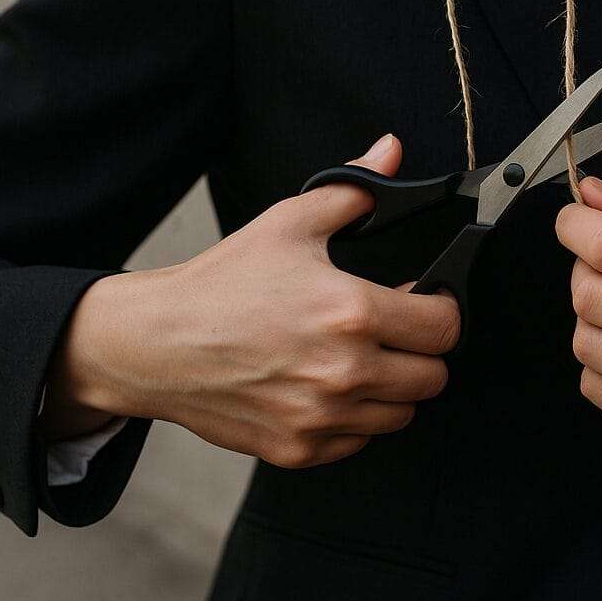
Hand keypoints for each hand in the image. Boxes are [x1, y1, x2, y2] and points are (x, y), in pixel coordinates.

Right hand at [40, 135, 459, 468]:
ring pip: (402, 413)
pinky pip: (360, 440)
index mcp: (352, 313)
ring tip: (361, 356)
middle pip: (433, 377)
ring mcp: (323, 417)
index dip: (443, 308)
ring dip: (393, 386)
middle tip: (394, 328)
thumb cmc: (221, 285)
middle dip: (422, 349)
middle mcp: (344, 372)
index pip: (445, 327)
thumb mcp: (290, 222)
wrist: (156, 344)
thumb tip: (391, 151)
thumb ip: (354, 189)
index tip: (426, 301)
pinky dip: (356, 417)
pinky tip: (330, 386)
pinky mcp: (300, 449)